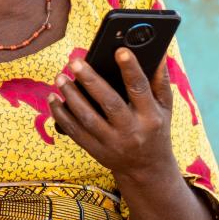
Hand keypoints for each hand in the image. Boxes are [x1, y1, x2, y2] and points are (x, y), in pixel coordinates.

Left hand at [49, 49, 176, 178]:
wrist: (147, 169)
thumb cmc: (155, 129)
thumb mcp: (165, 108)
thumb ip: (160, 81)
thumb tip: (158, 52)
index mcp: (150, 116)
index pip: (140, 89)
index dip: (130, 69)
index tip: (119, 50)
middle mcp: (131, 130)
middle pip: (109, 103)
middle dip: (90, 81)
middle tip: (74, 62)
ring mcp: (111, 142)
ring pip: (87, 118)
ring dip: (71, 96)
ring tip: (60, 77)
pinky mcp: (95, 150)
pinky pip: (74, 131)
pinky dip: (60, 115)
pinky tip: (53, 98)